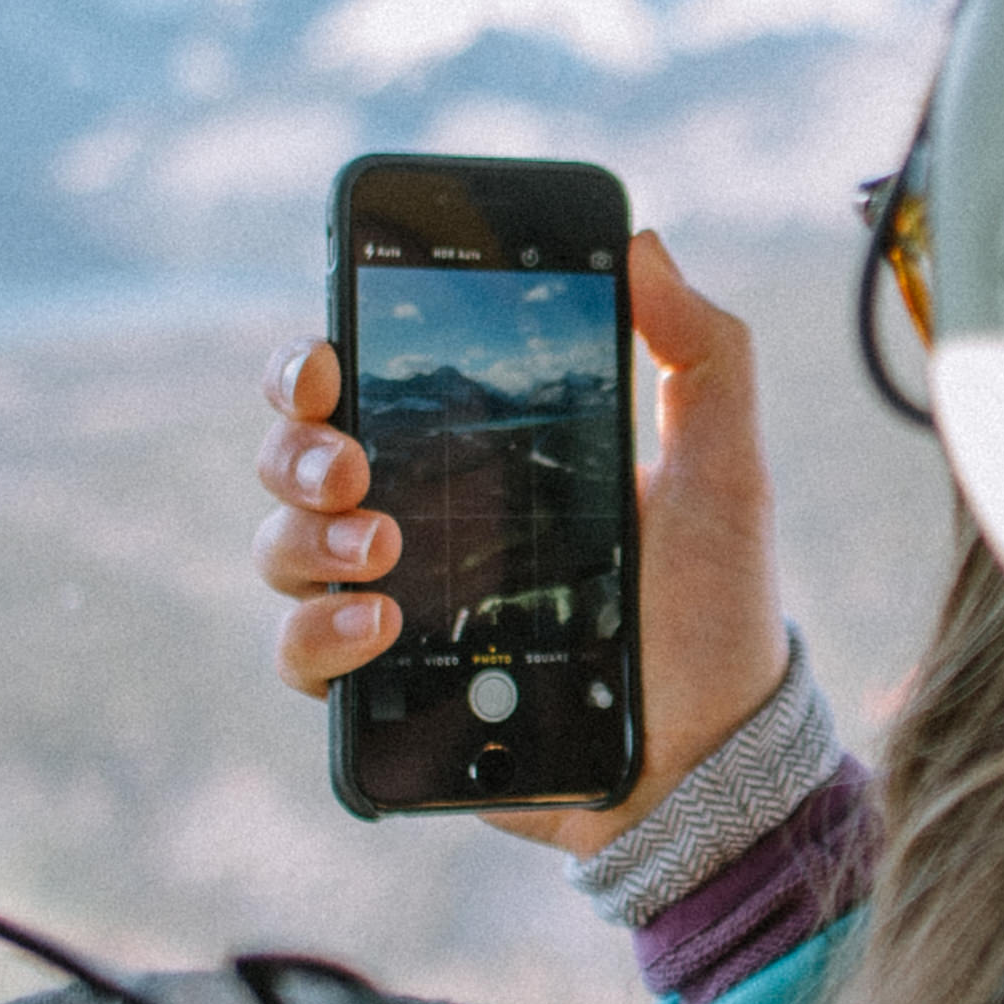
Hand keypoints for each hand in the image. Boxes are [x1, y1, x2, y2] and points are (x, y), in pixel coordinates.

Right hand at [255, 231, 790, 855]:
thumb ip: (701, 352)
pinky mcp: (385, 691)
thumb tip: (644, 246)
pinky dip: (319, 633)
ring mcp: (389, 602)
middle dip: (297, 447)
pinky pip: (299, 652)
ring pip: (279, 546)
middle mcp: (414, 516)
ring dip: (306, 536)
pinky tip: (379, 628)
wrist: (706, 758)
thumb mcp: (724, 471)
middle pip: (291, 454)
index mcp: (474, 449)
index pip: (358, 379)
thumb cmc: (712, 607)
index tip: (329, 360)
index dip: (312, 359)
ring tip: (383, 550)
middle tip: (354, 468)